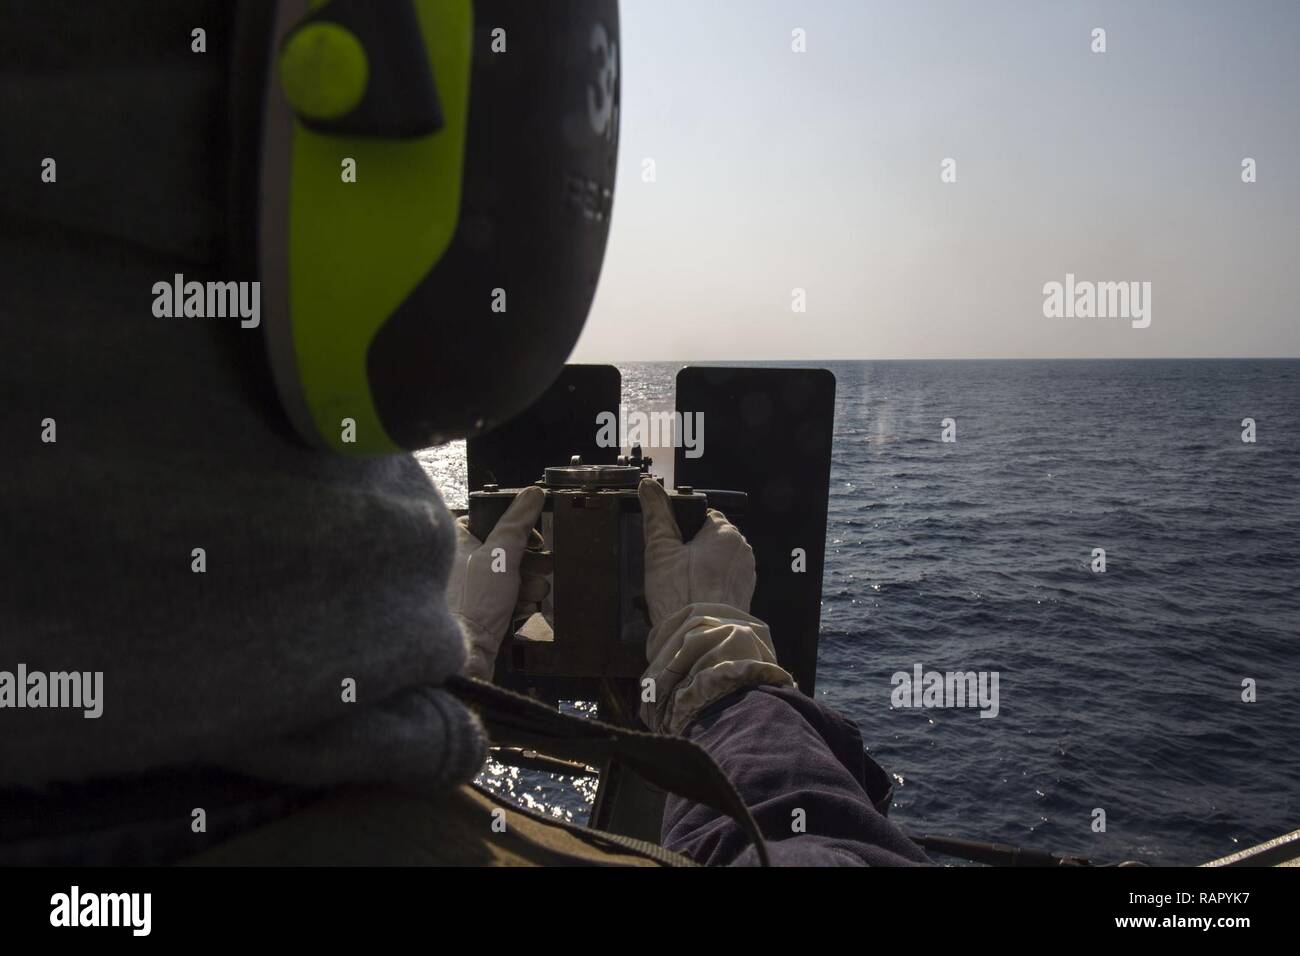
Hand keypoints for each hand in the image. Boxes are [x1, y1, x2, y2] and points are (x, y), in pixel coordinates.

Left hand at [447, 487, 546, 679]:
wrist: (465, 655)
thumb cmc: (472, 603)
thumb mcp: (500, 554)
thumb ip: (517, 523)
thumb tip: (533, 494)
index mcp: (457, 540)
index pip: (493, 521)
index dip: (517, 530)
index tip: (534, 539)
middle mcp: (460, 561)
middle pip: (506, 550)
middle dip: (529, 562)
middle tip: (542, 567)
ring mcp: (468, 588)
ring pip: (509, 576)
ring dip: (528, 584)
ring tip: (533, 592)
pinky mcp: (478, 611)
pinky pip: (506, 599)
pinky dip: (519, 602)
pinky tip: (523, 609)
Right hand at [638, 477, 755, 626]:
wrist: (700, 638)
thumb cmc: (681, 594)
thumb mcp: (660, 549)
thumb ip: (656, 515)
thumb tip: (648, 486)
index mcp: (726, 533)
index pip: (704, 516)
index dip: (682, 529)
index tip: (670, 544)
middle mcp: (742, 550)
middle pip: (711, 540)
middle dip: (692, 552)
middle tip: (672, 570)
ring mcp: (746, 575)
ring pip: (718, 563)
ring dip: (701, 571)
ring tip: (681, 588)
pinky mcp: (745, 596)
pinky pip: (724, 583)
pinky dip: (709, 588)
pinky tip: (693, 599)